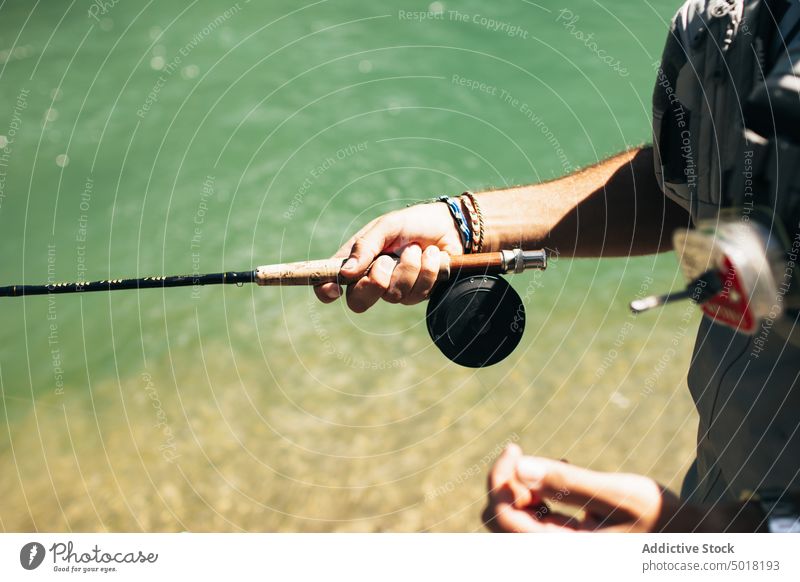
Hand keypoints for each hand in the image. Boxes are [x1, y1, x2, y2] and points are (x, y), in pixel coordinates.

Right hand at [314, 202, 463, 311]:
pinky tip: (432, 255)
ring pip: (393, 295)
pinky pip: (418, 293)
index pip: (330, 282)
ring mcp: (395, 289)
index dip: (326, 290)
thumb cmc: (412, 223)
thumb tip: (346, 272)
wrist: (449, 226)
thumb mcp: (387, 226)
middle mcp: (372, 278)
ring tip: (416, 248)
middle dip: (375, 282)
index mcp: (356, 260)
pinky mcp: (418, 293)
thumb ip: (365, 246)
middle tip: (387, 262)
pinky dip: (427, 270)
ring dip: (408, 268)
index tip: (334, 289)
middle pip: (359, 302)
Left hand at [482, 444, 763, 531]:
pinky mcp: (572, 542)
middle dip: (506, 484)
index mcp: (565, 553)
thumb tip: (520, 465)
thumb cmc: (663, 516)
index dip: (498, 482)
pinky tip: (564, 473)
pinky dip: (541, 496)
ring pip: (518, 521)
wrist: (696, 538)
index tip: (515, 449)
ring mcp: (564, 550)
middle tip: (518, 451)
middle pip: (503, 522)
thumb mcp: (618, 492)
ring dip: (522, 489)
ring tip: (549, 463)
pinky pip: (539, 520)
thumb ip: (567, 482)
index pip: (504, 520)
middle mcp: (559, 555)